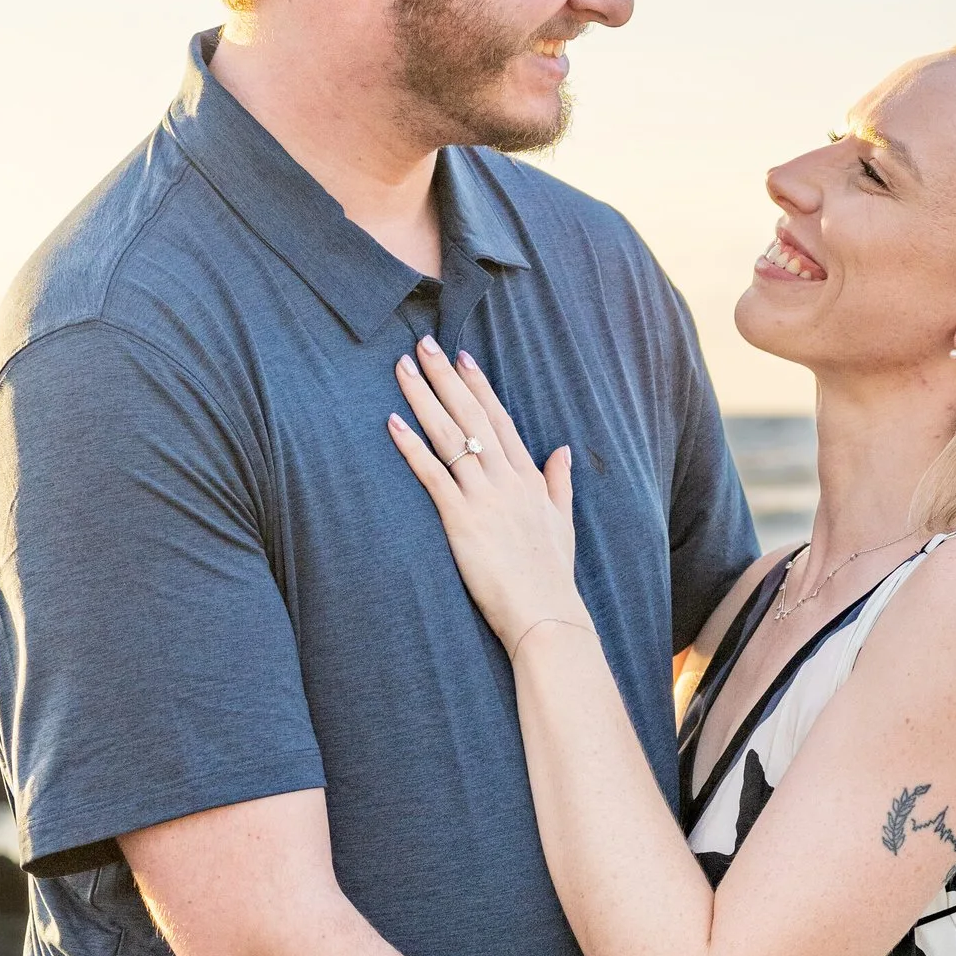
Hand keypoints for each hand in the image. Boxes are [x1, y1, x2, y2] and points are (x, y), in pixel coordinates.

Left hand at [388, 342, 586, 655]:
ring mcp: (483, 497)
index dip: (478, 386)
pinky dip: (411, 447)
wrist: (545, 611)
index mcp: (528, 477)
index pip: (499, 420)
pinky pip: (432, 475)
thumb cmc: (551, 572)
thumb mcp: (563, 521)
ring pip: (449, 436)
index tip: (462, 357)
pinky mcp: (461, 520)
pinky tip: (392, 422)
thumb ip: (559, 482)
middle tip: (424, 344)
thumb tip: (562, 450)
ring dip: (423, 399)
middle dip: (445, 377)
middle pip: (471, 416)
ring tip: (402, 369)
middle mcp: (506, 479)